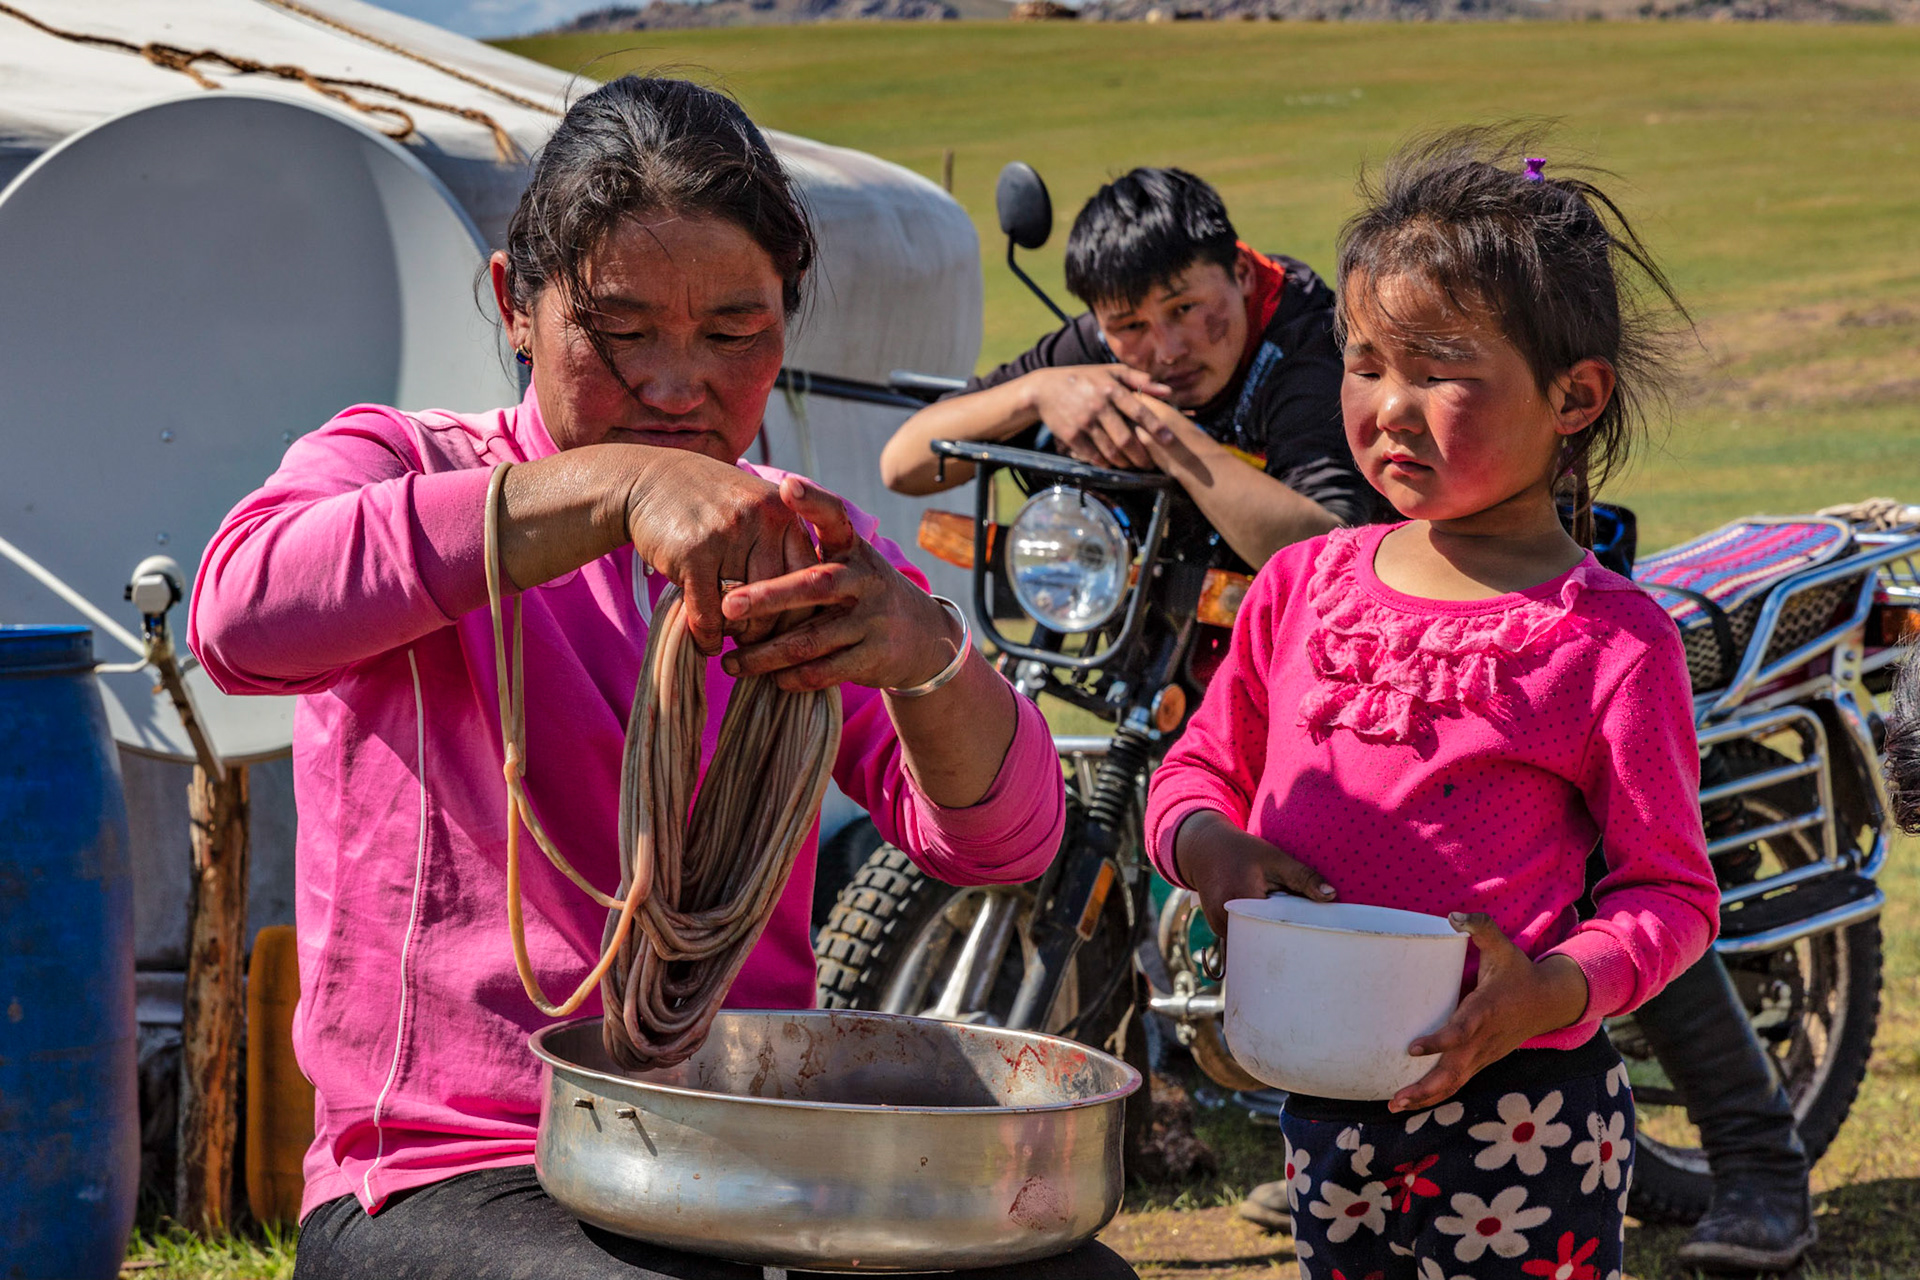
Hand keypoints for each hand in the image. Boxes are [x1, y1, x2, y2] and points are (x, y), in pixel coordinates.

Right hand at [621, 451, 817, 654]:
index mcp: (785, 512)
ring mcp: (729, 533)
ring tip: (730, 640)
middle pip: (778, 596)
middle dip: (767, 629)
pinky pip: (709, 611)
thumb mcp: (755, 510)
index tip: (786, 632)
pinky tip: (706, 643)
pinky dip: (707, 635)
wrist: (649, 480)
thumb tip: (808, 608)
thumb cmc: (708, 505)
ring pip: (745, 607)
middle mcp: (763, 519)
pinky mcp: (695, 552)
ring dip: (736, 633)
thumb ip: (782, 546)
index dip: (799, 612)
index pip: (807, 577)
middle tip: (755, 643)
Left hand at [719, 477, 961, 691]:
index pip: (835, 517)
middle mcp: (864, 580)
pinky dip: (793, 677)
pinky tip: (771, 678)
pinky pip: (824, 670)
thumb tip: (735, 539)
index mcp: (853, 550)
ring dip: (766, 654)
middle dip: (768, 597)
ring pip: (810, 639)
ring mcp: (871, 620)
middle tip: (727, 605)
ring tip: (730, 662)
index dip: (813, 502)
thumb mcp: (848, 562)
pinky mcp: (874, 656)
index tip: (787, 486)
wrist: (925, 637)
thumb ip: (807, 552)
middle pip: (813, 585)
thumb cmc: (863, 593)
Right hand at [1024, 366, 1173, 470]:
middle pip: (1125, 438)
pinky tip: (1112, 464)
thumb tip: (1168, 391)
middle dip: (1141, 455)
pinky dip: (1104, 463)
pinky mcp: (1070, 435)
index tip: (1169, 440)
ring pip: (1110, 450)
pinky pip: (1092, 455)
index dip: (1156, 428)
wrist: (1045, 388)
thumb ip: (1139, 380)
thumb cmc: (1084, 378)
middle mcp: (1098, 406)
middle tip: (1150, 464)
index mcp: (1111, 389)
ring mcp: (1083, 422)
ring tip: (1133, 466)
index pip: (1139, 411)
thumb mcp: (1110, 372)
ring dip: (1124, 462)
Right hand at [1172, 809, 1335, 939]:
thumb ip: (1303, 877)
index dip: (1296, 937)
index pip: (1275, 930)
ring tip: (1289, 929)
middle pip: (1263, 941)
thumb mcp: (1275, 858)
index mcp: (1240, 900)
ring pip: (1252, 942)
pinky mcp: (1218, 928)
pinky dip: (1258, 933)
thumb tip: (1332, 896)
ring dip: (1270, 936)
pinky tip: (1270, 924)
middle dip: (1285, 942)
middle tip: (1308, 940)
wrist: (1205, 848)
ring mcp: (1218, 926)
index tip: (1315, 942)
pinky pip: (1243, 938)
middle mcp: (1224, 918)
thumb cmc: (1243, 850)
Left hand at [1389, 914, 1590, 1112]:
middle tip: (1396, 1099)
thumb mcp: (1503, 947)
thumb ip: (1481, 928)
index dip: (1439, 1042)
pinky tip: (1412, 1100)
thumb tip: (1453, 915)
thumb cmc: (1519, 972)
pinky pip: (1459, 1082)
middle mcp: (1485, 1039)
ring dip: (1427, 1097)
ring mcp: (1485, 1055)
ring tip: (1395, 1105)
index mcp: (1486, 1011)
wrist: (1550, 1001)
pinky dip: (1437, 1094)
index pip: (1462, 1031)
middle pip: (1455, 1071)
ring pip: (1456, 1082)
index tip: (1412, 1048)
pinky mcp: (1482, 1061)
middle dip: (1426, 1088)